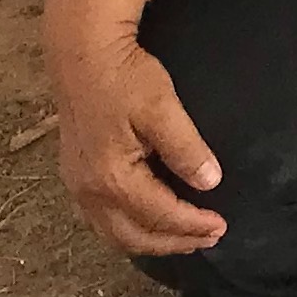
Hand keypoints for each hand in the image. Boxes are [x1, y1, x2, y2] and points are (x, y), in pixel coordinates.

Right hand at [51, 20, 224, 256]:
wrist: (82, 54)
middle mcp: (89, 191)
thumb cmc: (124, 76)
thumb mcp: (162, 107)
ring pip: (114, 233)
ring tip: (183, 239)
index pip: (159, 215)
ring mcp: (77, 186)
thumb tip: (210, 183)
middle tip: (208, 239)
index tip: (222, 227)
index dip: (192, 225)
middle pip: (134, 236)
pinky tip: (146, 222)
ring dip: (150, 241)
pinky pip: (101, 220)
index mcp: (111, 178)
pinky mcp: (75, 175)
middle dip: (173, 242)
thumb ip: (186, 148)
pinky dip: (128, 229)